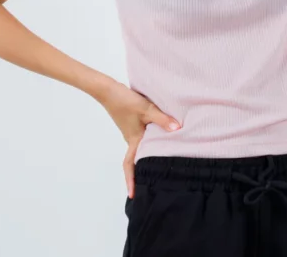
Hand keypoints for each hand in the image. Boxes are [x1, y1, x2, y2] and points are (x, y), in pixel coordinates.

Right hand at [98, 81, 180, 197]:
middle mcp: (131, 139)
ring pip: (141, 148)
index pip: (130, 165)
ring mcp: (131, 132)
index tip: (133, 196)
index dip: (131, 181)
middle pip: (137, 160)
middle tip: (153, 184)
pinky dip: (150, 143)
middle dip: (143, 173)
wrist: (108, 89)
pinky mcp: (133, 124)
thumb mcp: (145, 109)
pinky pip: (142, 138)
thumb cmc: (124, 100)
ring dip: (148, 156)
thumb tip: (178, 130)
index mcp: (133, 140)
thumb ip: (162, 119)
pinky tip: (160, 139)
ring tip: (161, 164)